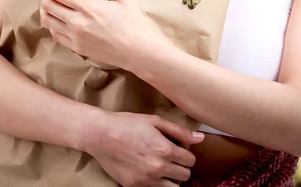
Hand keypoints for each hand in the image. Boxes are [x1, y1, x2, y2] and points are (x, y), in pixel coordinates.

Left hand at [37, 0, 164, 71]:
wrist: (139, 52)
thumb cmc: (134, 23)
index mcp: (88, 8)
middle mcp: (77, 23)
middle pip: (47, 5)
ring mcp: (75, 38)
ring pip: (47, 21)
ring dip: (42, 8)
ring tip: (46, 0)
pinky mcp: (76, 48)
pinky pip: (55, 34)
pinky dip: (51, 23)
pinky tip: (55, 17)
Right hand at [80, 111, 203, 186]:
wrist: (100, 134)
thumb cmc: (126, 124)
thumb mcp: (154, 121)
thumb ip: (179, 131)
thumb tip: (200, 138)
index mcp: (165, 150)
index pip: (190, 160)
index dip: (186, 154)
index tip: (178, 151)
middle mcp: (158, 167)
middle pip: (185, 175)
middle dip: (180, 167)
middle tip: (170, 159)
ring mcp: (146, 179)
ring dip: (171, 179)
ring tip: (162, 168)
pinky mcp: (135, 186)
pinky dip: (156, 183)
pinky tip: (149, 172)